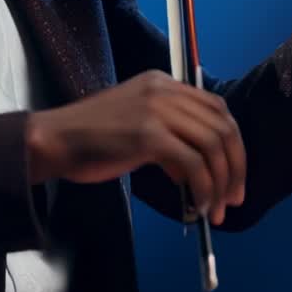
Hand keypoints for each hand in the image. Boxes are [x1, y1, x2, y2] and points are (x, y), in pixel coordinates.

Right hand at [25, 70, 245, 225]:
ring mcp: (155, 109)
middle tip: (232, 198)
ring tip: (215, 208)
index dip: (234, 144)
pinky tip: (197, 205)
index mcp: (163, 83)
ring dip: (220, 182)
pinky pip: (192, 163)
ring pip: (212, 144)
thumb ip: (169, 136)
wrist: (56, 138)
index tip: (234, 176)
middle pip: (221, 125)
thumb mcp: (137, 124)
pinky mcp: (147, 133)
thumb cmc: (92, 138)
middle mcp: (164, 90)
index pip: (217, 107)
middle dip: (235, 167)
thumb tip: (199, 169)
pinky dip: (202, 188)